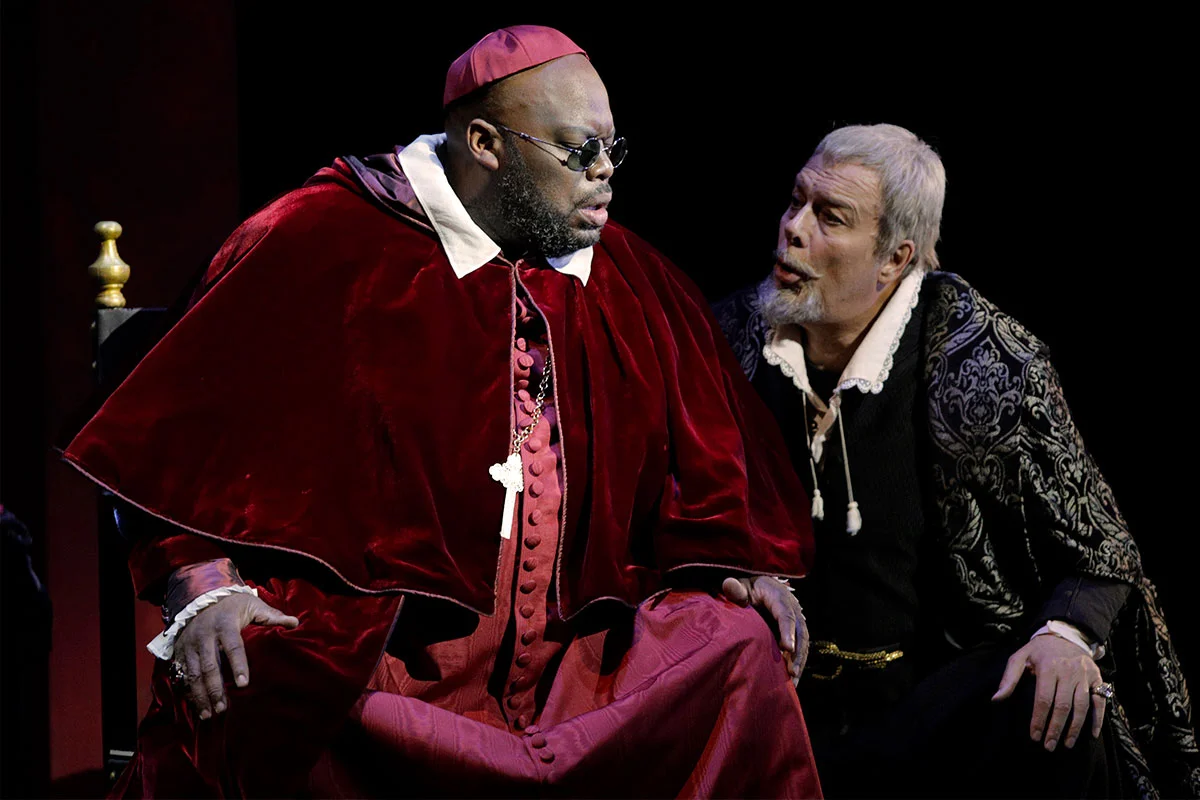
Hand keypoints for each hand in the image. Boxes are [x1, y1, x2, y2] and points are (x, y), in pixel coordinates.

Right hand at [171, 592, 298, 719]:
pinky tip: (196, 705)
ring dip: (200, 695)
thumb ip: (271, 616)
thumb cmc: (233, 604)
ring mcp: (190, 644)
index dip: (238, 665)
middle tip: (223, 708)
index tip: (243, 684)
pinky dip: (188, 691)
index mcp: (225, 624)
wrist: (202, 596)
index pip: (233, 647)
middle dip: (215, 688)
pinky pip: (182, 674)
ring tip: (209, 713)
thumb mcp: (252, 605)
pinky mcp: (180, 651)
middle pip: (209, 665)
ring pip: (193, 673)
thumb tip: (295, 622)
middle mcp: (205, 635)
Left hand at [721, 576, 808, 684]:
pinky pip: (799, 646)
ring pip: (803, 641)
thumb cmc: (747, 588)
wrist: (758, 586)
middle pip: (800, 632)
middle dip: (798, 653)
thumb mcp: (741, 586)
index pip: (786, 615)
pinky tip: (791, 679)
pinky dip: (797, 661)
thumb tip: (728, 584)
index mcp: (780, 597)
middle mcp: (792, 608)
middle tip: (793, 672)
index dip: (787, 631)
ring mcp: (795, 620)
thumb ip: (736, 589)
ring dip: (799, 661)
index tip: (788, 648)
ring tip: (794, 682)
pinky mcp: (794, 631)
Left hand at [991, 633, 1105, 750]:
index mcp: (1048, 667)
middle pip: (1062, 706)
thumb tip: (996, 699)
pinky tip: (1092, 734)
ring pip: (1082, 706)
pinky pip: (1100, 701)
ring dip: (1075, 727)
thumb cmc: (1039, 651)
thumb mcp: (1020, 657)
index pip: (1043, 699)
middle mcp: (1068, 672)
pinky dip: (1098, 718)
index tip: (1034, 736)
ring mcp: (1084, 676)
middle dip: (1055, 728)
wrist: (1066, 635)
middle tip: (1049, 746)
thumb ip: (1009, 678)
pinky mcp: (1097, 678)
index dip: (1039, 719)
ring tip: (1067, 744)